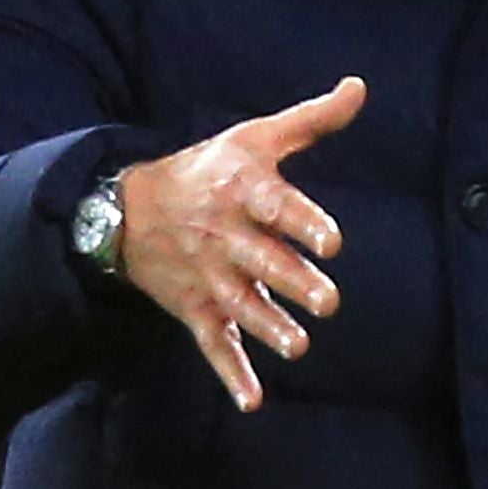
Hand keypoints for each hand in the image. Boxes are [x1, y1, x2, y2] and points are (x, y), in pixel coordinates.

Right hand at [115, 77, 365, 411]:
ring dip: (267, 329)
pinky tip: (252, 401)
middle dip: (292, 283)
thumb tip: (359, 87)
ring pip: (240, 307)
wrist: (128, 208)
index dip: (303, 223)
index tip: (332, 241)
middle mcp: (224, 236)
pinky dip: (230, 374)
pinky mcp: (195, 309)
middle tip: (330, 303)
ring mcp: (208, 277)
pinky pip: (212, 345)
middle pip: (261, 263)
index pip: (275, 206)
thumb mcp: (254, 138)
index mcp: (241, 191)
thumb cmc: (209, 168)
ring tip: (298, 346)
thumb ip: (311, 120)